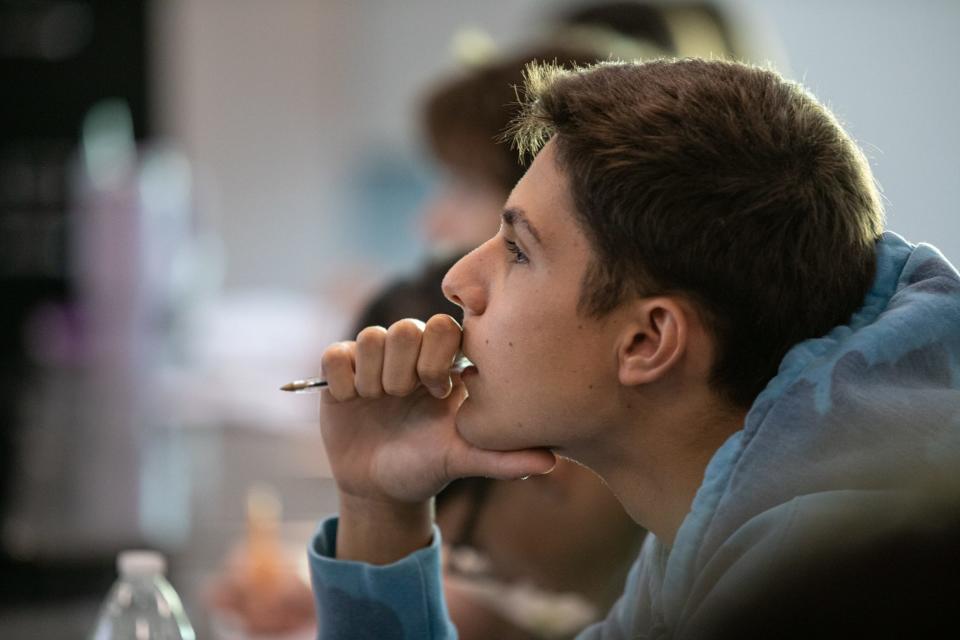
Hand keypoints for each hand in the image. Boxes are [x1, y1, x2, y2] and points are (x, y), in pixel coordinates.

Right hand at [320, 314, 554, 505]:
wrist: (380, 490)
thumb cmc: (428, 468)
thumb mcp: (463, 460)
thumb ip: (504, 458)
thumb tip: (552, 461)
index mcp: (442, 365)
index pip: (443, 326)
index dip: (437, 354)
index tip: (440, 390)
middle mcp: (408, 357)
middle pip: (404, 328)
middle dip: (403, 368)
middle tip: (404, 398)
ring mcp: (373, 363)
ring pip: (370, 337)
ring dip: (373, 375)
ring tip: (378, 403)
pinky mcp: (340, 375)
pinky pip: (334, 355)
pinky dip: (342, 379)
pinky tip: (352, 401)